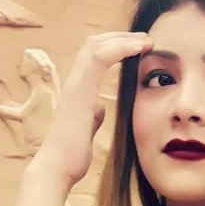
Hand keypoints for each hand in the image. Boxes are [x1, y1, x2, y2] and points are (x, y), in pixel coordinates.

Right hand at [32, 31, 152, 187]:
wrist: (58, 168)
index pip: (94, 55)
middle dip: (121, 37)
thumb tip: (100, 108)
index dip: (116, 46)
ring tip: (145, 41)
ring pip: (95, 45)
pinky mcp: (79, 91)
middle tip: (145, 39)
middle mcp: (74, 82)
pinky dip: (120, 48)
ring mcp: (75, 85)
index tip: (139, 48)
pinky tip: (138, 49)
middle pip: (94, 44)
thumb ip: (93, 114)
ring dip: (123, 39)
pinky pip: (98, 57)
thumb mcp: (87, 127)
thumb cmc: (72, 153)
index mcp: (77, 89)